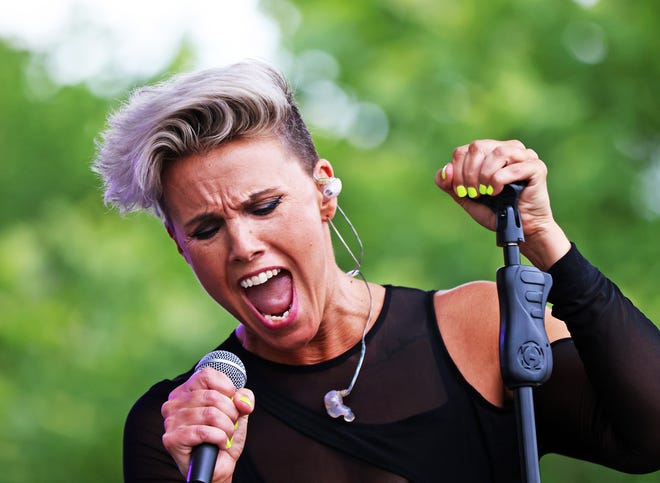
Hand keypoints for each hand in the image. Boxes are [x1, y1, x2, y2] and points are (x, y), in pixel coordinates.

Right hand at [161, 368, 254, 482]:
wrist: (218, 467)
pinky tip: (220, 443)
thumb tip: (241, 400)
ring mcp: (170, 421)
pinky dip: (219, 438)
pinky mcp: (172, 439)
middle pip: (212, 396)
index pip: (206, 374)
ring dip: (227, 427)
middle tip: (230, 424)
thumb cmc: (223, 436)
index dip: (227, 388)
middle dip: (231, 412)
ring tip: (225, 435)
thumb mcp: (238, 411)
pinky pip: (204, 432)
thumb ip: (243, 397)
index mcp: (185, 391)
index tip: (232, 402)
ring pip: (210, 414)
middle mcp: (173, 403)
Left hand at [434, 139, 570, 269]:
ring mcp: (524, 156)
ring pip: (497, 152)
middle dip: (469, 173)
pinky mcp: (536, 167)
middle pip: (478, 147)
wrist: (520, 229)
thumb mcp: (467, 198)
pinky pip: (513, 167)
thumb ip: (451, 185)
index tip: (460, 192)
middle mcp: (508, 149)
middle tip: (473, 193)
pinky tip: (497, 192)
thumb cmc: (495, 211)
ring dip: (484, 175)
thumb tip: (444, 171)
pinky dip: (499, 180)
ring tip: (485, 192)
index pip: (464, 150)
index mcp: (490, 152)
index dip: (457, 170)